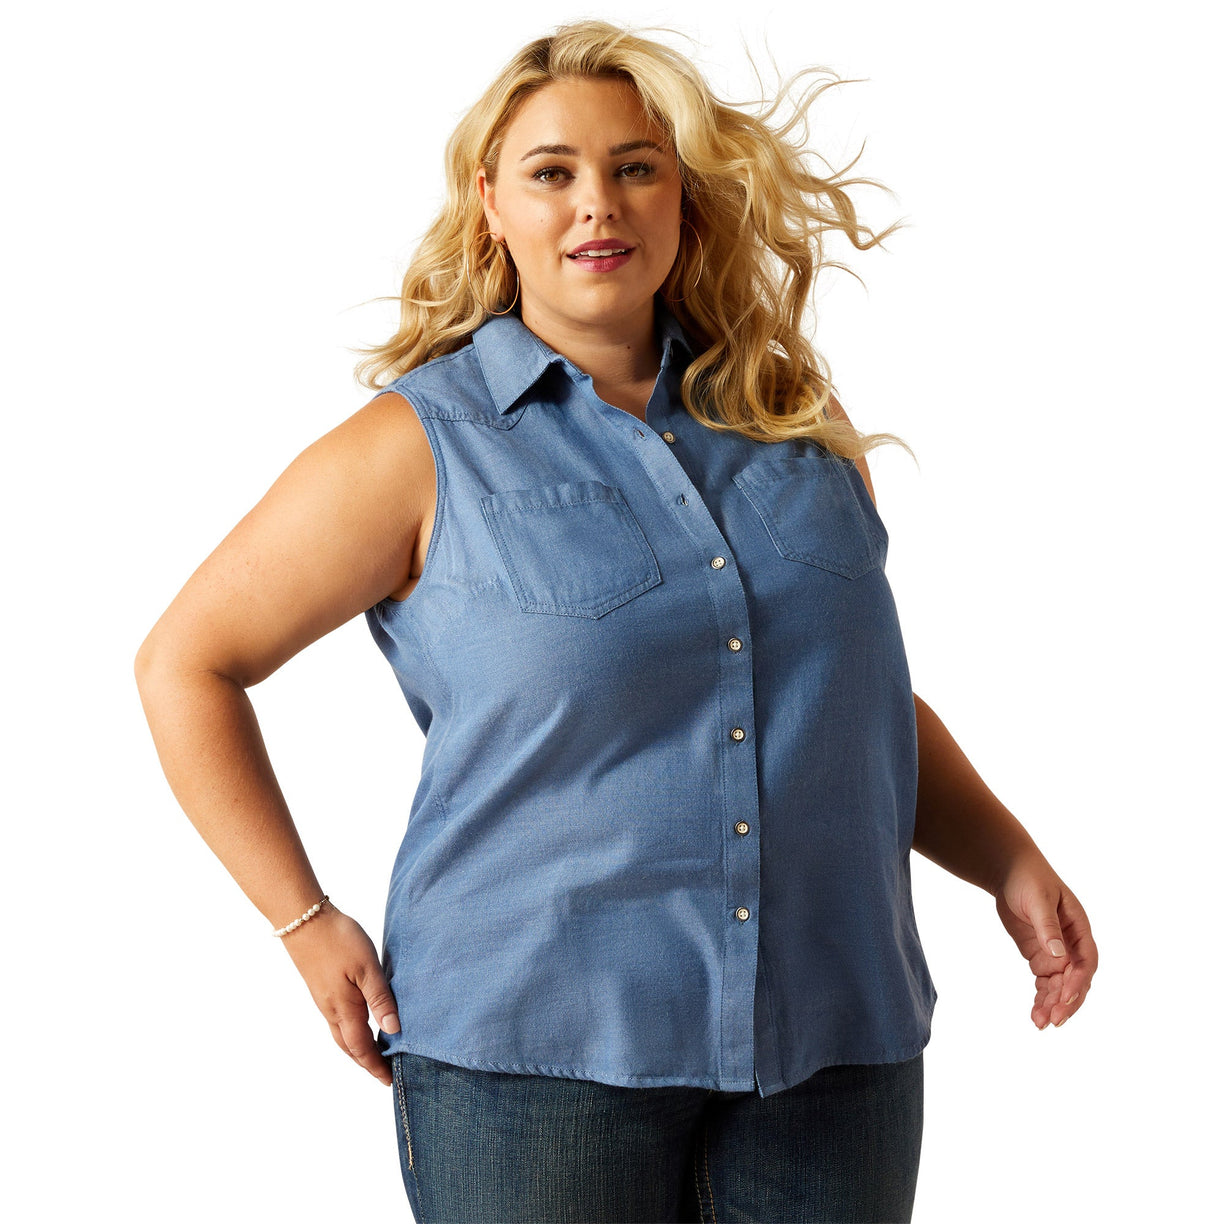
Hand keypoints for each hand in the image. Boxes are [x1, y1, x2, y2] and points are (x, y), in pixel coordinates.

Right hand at [280, 904, 400, 1084]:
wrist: (304, 920)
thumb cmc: (338, 940)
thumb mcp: (367, 968)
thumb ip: (380, 999)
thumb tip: (394, 1031)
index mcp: (344, 1009)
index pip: (362, 1048)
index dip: (376, 1066)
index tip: (390, 1080)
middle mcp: (331, 1010)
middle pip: (349, 1047)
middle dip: (366, 1062)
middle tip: (384, 1072)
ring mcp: (323, 1000)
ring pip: (341, 1035)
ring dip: (357, 1048)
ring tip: (374, 1052)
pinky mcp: (320, 989)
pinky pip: (336, 1020)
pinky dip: (350, 1031)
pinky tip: (359, 1022)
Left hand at [993, 854, 1097, 1029]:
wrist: (1010, 871)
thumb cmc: (1029, 879)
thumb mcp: (1038, 900)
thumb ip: (1047, 927)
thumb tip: (1058, 955)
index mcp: (1079, 929)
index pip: (1086, 962)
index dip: (1078, 983)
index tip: (1065, 999)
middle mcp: (1072, 945)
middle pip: (1076, 981)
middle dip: (1067, 1002)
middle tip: (1053, 1021)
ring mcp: (1056, 953)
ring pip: (1060, 987)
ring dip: (1052, 1005)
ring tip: (1040, 1023)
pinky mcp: (1040, 957)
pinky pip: (1045, 983)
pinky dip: (1042, 999)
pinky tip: (1036, 1014)